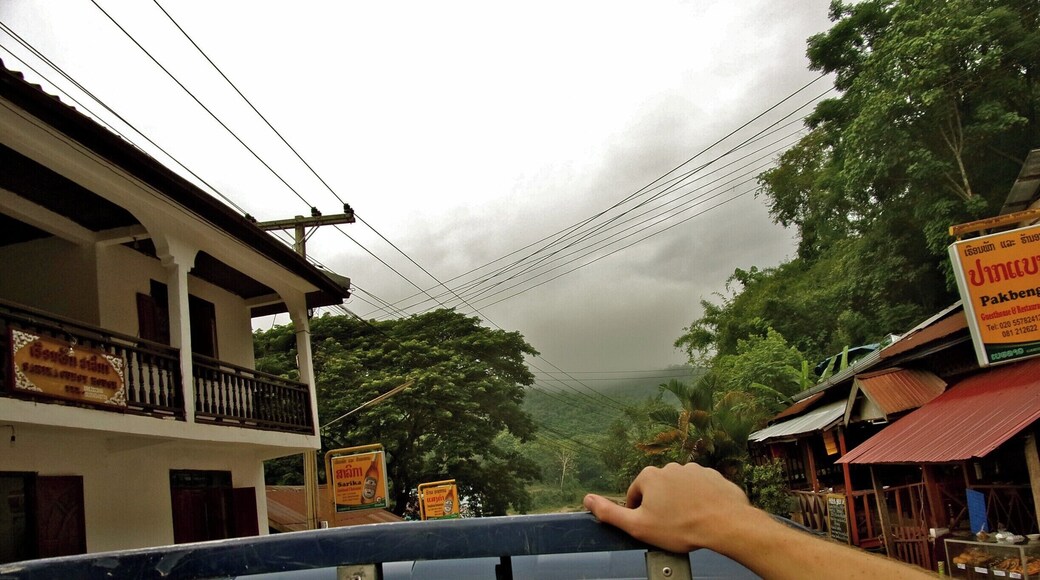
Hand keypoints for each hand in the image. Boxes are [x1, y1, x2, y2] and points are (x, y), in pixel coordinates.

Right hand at [583, 462, 761, 553]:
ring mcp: (694, 470)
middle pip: (658, 490)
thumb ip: (610, 513)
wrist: (725, 524)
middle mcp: (670, 467)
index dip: (640, 513)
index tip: (652, 525)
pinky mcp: (713, 476)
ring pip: (680, 489)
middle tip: (670, 526)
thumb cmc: (682, 527)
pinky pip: (700, 489)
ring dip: (681, 502)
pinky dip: (700, 500)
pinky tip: (703, 515)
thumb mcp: (639, 526)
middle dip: (661, 506)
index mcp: (650, 476)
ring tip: (688, 522)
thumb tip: (587, 500)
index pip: (636, 494)